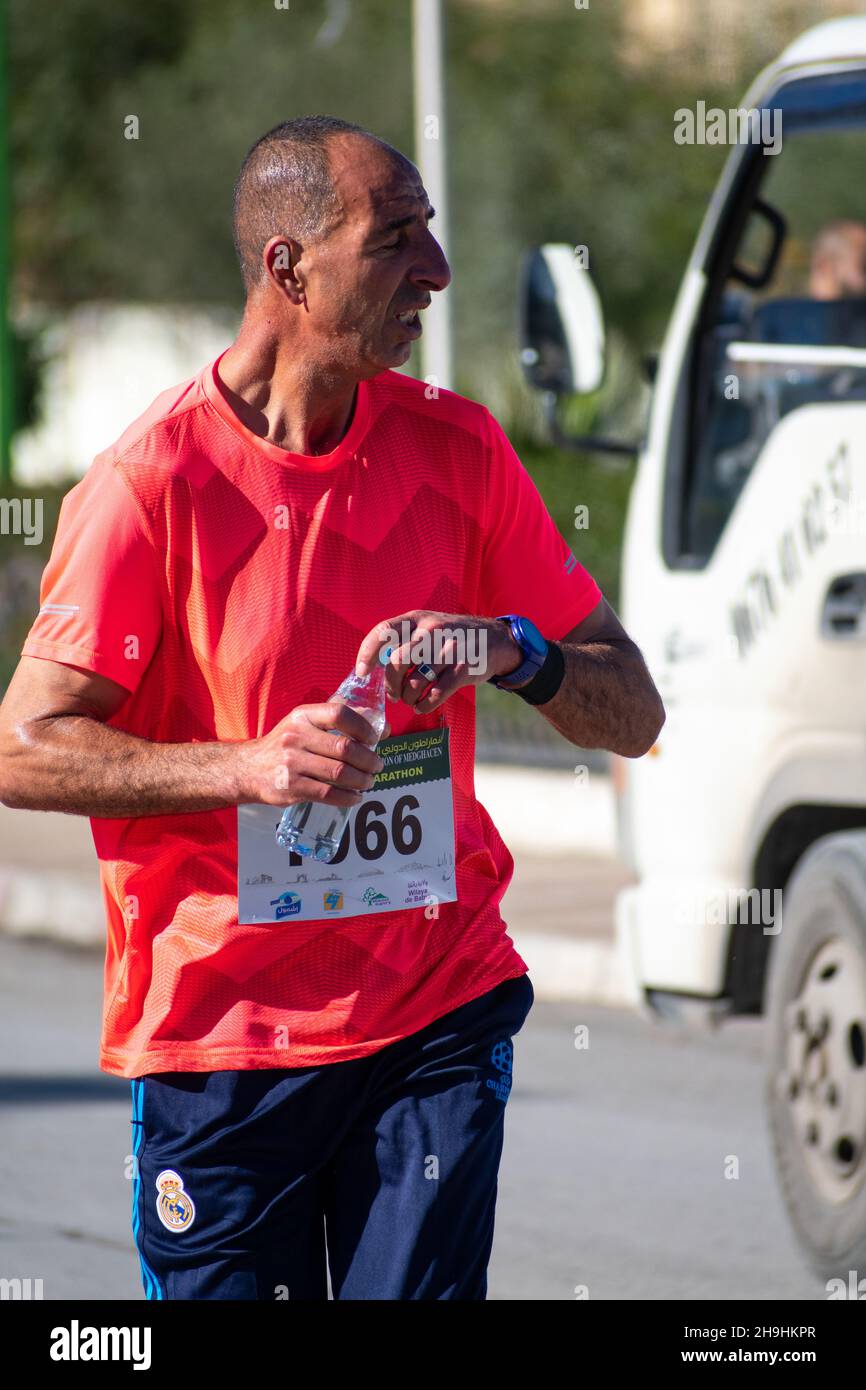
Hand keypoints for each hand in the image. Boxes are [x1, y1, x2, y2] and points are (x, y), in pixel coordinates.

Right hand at [238, 701, 391, 806]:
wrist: (248, 769)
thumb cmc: (285, 744)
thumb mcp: (304, 722)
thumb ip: (338, 720)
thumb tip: (383, 727)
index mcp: (303, 716)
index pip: (339, 713)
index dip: (363, 726)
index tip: (374, 739)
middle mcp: (296, 737)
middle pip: (344, 748)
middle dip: (368, 760)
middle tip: (377, 766)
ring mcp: (292, 763)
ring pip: (340, 773)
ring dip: (362, 780)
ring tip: (368, 782)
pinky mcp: (292, 787)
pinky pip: (328, 794)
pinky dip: (348, 798)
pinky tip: (355, 797)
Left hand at [354, 610, 523, 713]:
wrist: (494, 639)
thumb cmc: (451, 636)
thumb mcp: (427, 625)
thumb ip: (403, 639)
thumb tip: (374, 666)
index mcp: (417, 619)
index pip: (384, 632)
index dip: (368, 653)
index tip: (362, 672)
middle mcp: (432, 631)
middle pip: (397, 661)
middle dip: (391, 684)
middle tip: (394, 694)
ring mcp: (449, 650)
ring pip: (416, 681)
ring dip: (408, 697)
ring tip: (410, 700)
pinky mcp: (463, 669)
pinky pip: (436, 694)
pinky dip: (424, 705)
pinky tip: (422, 705)